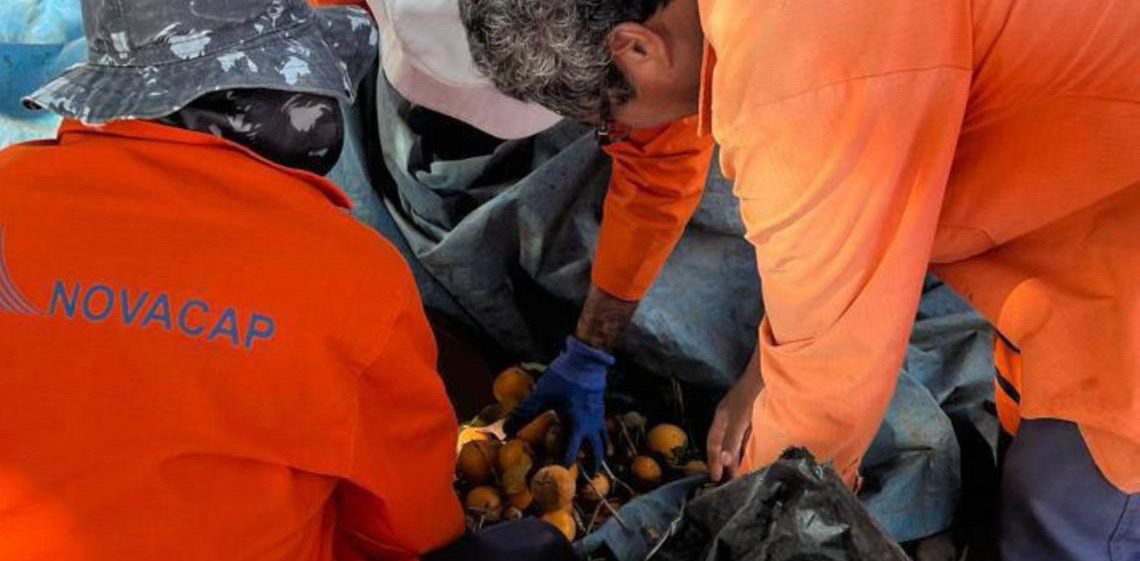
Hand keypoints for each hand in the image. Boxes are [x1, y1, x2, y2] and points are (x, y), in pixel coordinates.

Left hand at [504, 337, 613, 472]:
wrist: (587, 359)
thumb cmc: (565, 377)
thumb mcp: (542, 394)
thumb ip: (525, 411)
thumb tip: (507, 429)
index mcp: (578, 424)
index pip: (572, 451)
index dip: (564, 464)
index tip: (557, 475)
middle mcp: (592, 423)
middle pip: (597, 449)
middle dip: (593, 463)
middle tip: (590, 476)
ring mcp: (599, 414)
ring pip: (603, 438)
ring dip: (600, 449)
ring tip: (597, 459)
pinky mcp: (600, 404)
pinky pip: (602, 425)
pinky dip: (600, 434)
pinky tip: (593, 432)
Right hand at [707, 348, 763, 481]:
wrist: (769, 371)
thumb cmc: (751, 393)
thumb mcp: (740, 418)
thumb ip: (731, 439)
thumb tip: (723, 461)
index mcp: (721, 417)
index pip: (713, 444)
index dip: (713, 460)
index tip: (716, 478)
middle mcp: (729, 418)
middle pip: (722, 444)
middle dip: (723, 461)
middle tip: (727, 480)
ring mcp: (741, 417)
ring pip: (734, 440)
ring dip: (735, 456)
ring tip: (738, 473)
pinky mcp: (754, 416)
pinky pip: (746, 436)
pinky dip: (745, 448)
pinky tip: (750, 455)